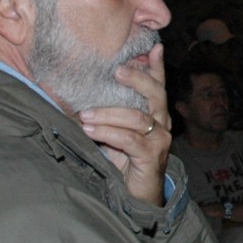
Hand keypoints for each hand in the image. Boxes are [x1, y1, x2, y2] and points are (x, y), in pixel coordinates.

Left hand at [80, 36, 170, 202]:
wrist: (135, 196)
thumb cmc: (123, 161)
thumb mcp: (115, 132)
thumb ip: (108, 113)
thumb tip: (80, 95)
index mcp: (155, 114)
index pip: (157, 85)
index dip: (156, 66)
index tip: (153, 46)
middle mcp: (162, 123)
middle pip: (155, 93)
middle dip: (136, 78)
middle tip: (116, 70)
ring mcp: (160, 140)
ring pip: (136, 118)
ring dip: (107, 113)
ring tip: (85, 114)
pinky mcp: (151, 156)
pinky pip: (129, 139)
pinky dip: (108, 133)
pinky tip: (90, 130)